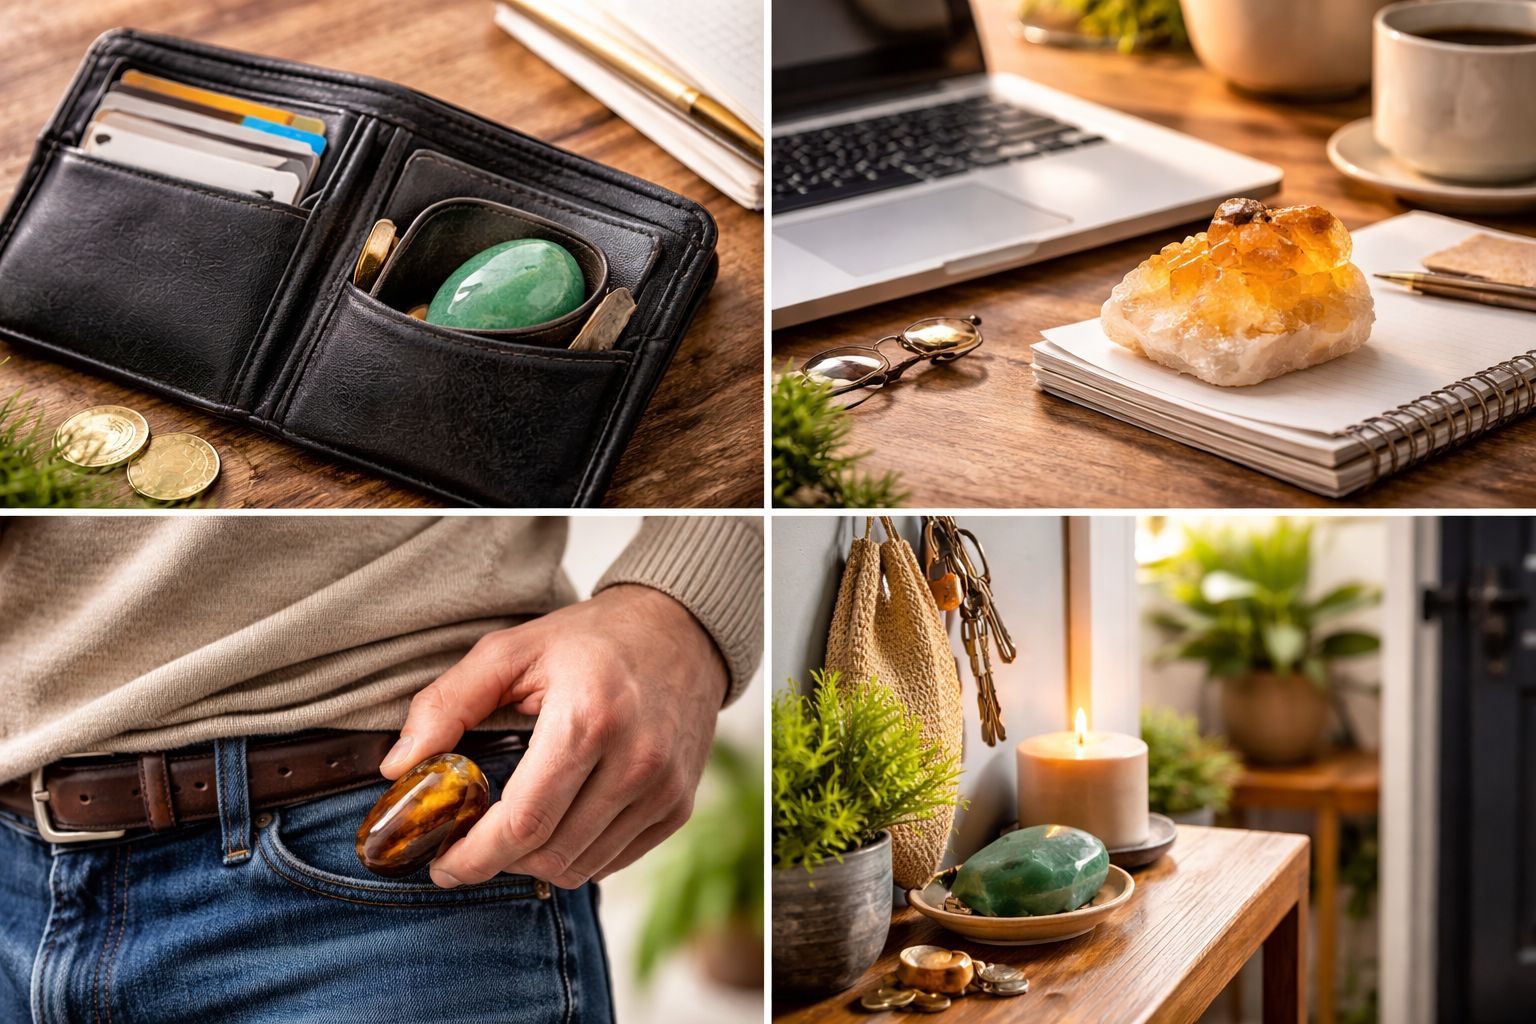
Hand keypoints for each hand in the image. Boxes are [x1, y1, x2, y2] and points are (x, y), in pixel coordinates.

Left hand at [380, 584, 727, 889]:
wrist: (680, 632)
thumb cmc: (590, 641)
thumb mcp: (510, 651)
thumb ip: (447, 704)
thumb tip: (398, 767)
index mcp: (588, 720)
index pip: (523, 823)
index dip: (473, 856)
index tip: (441, 863)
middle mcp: (636, 761)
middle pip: (549, 854)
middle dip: (497, 860)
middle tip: (470, 841)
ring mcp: (664, 788)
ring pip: (581, 868)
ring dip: (536, 861)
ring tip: (515, 826)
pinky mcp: (679, 806)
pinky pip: (613, 861)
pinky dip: (576, 854)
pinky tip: (559, 820)